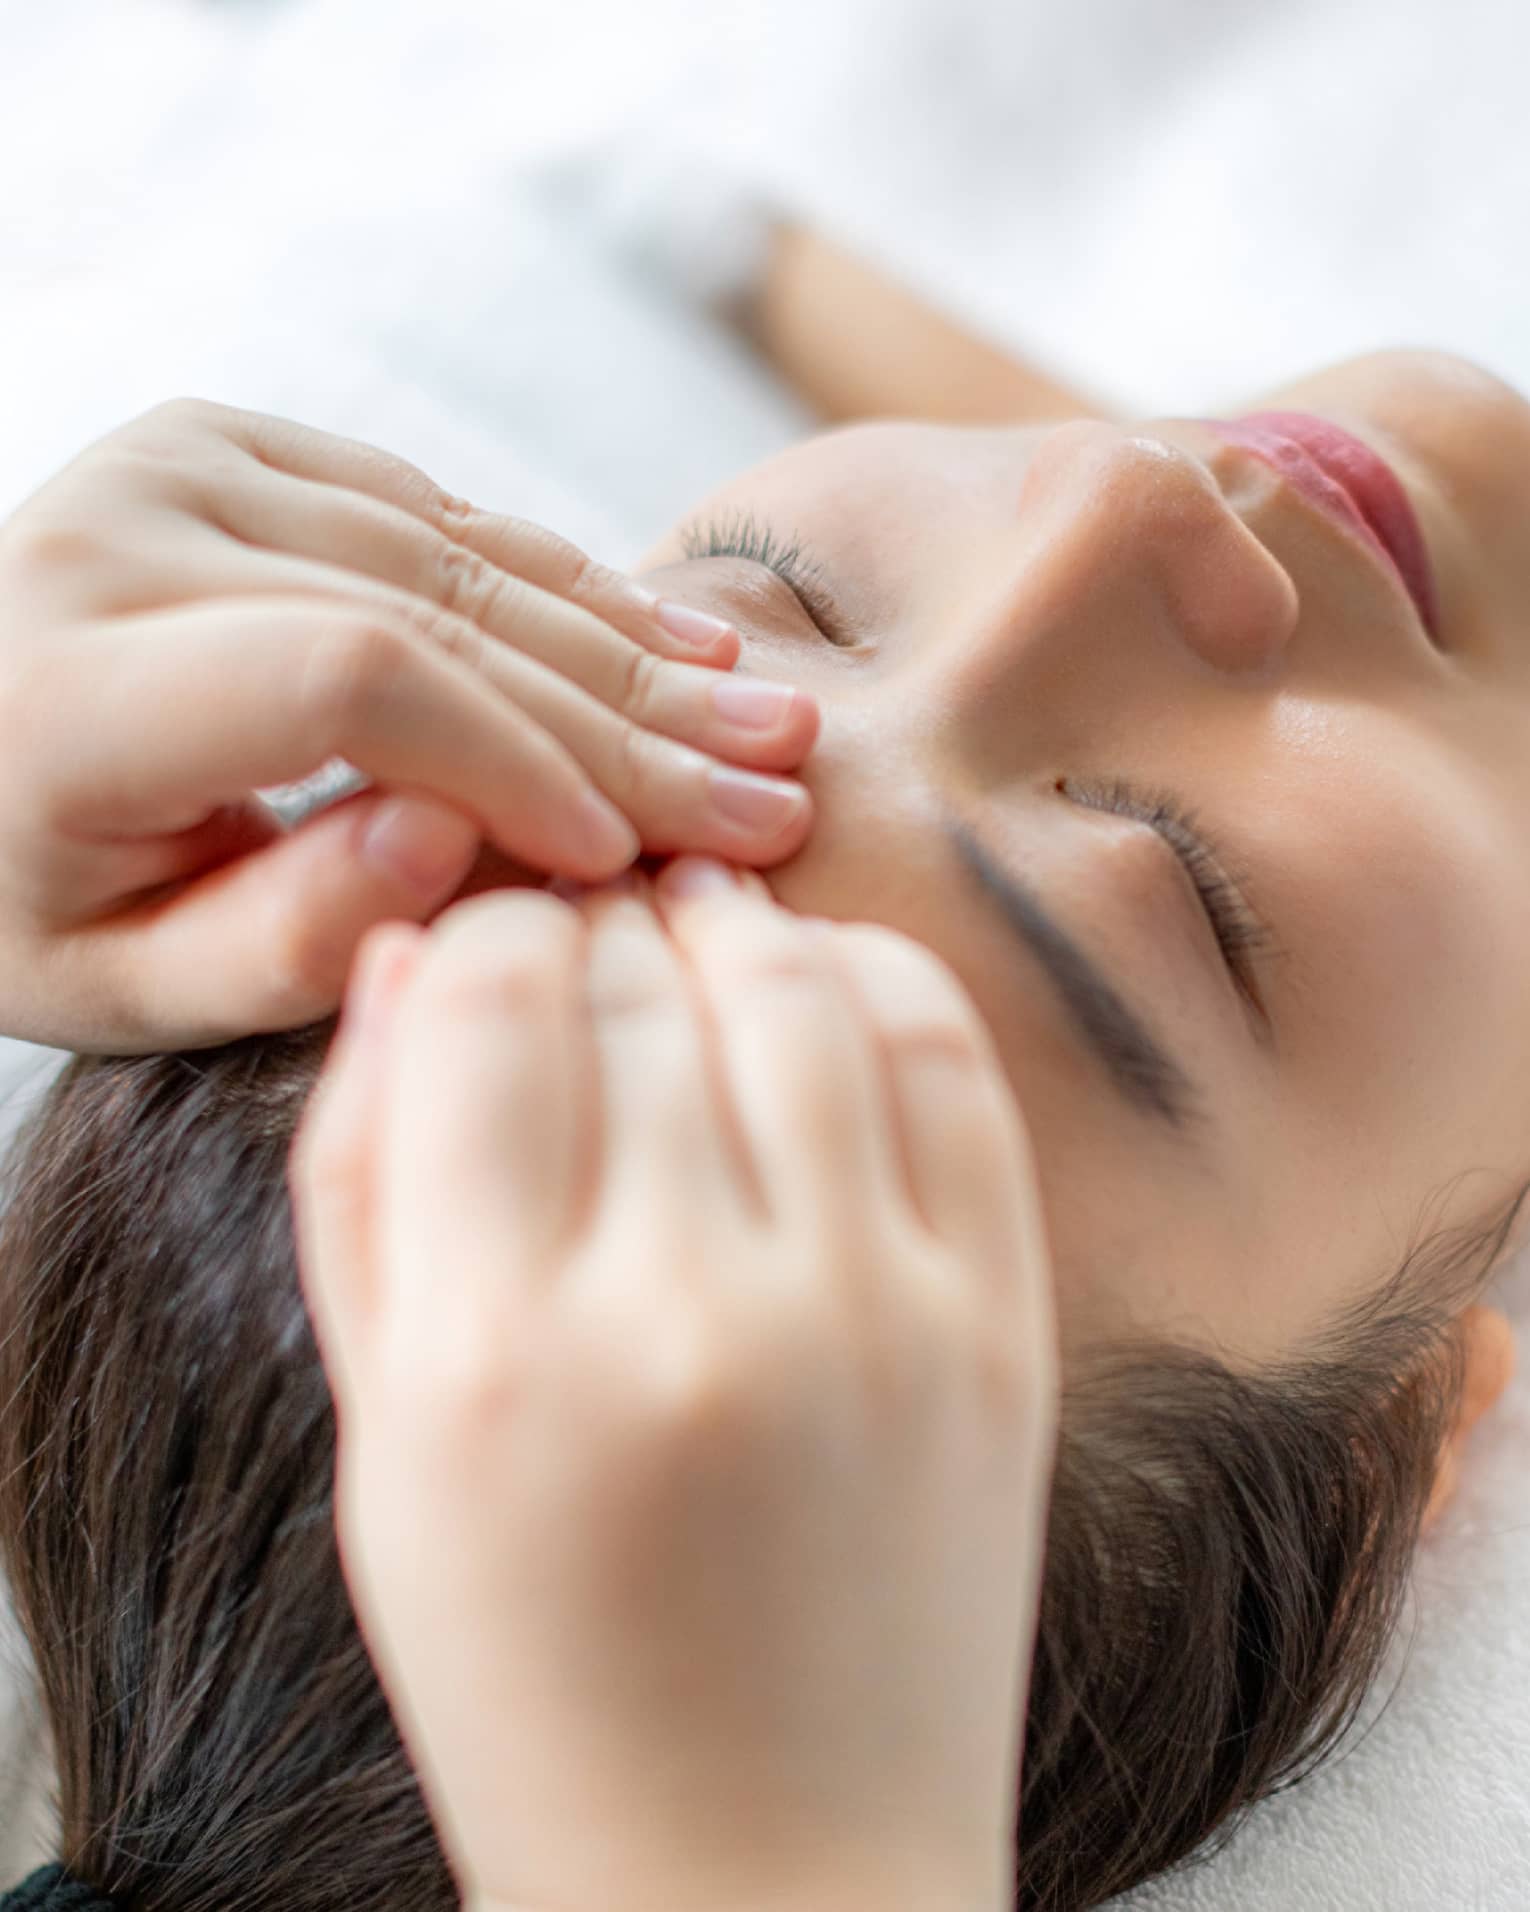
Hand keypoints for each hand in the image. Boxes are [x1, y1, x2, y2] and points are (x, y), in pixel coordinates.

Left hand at [0, 400, 816, 1051]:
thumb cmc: (19, 893)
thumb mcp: (115, 986)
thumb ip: (278, 936)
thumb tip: (456, 836)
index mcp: (68, 678)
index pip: (343, 683)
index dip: (514, 762)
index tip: (624, 857)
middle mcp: (123, 533)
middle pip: (427, 612)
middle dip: (620, 719)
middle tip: (771, 792)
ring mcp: (181, 464)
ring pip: (457, 555)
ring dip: (627, 647)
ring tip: (762, 718)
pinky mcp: (233, 444)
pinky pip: (437, 512)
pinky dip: (564, 582)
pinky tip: (674, 638)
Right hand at [289, 859, 1059, 1911]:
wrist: (767, 1869)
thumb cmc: (536, 1672)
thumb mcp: (383, 1449)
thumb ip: (362, 1186)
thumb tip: (404, 962)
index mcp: (497, 1357)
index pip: (482, 999)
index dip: (476, 934)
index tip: (486, 954)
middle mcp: (691, 1313)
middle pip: (637, 976)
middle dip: (591, 924)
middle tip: (583, 937)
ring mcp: (871, 1313)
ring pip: (798, 984)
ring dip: (727, 927)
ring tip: (691, 935)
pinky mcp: (999, 1326)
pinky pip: (951, 1065)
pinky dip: (879, 979)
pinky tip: (822, 988)